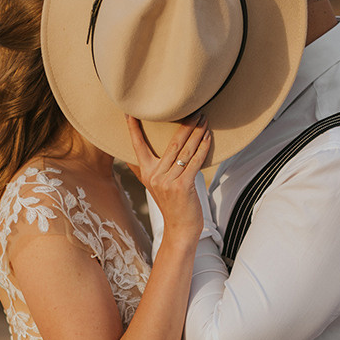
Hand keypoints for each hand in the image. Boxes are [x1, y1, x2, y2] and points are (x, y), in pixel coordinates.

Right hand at [126, 114, 211, 243]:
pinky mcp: (182, 187)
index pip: (138, 147)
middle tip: (194, 108)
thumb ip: (151, 172)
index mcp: (147, 173)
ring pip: (184, 151)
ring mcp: (167, 182)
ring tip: (204, 119)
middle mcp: (154, 176)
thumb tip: (141, 157)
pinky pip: (194, 162)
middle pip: (171, 143)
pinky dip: (202, 148)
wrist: (180, 230)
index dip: (134, 129)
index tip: (131, 112)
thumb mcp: (157, 188)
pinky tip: (208, 137)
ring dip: (196, 133)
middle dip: (184, 124)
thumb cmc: (173, 207)